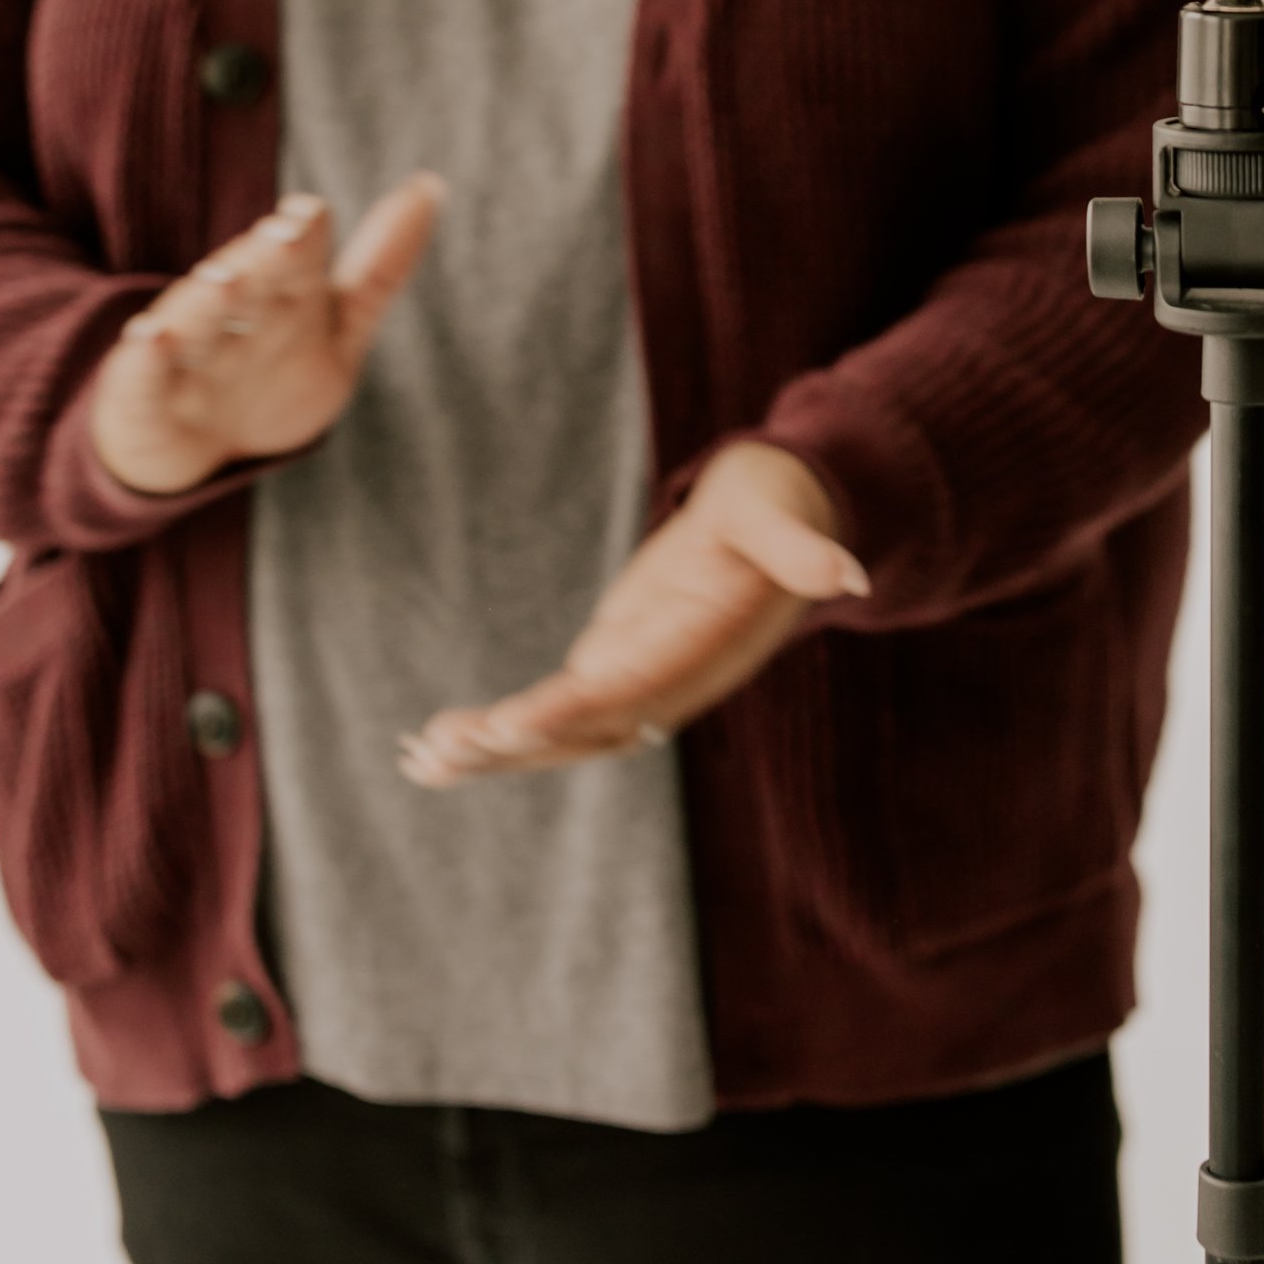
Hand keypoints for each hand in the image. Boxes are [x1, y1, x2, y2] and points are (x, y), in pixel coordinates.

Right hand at [88, 176, 439, 497]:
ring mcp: (184, 352)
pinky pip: (143, 377)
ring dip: (209, 299)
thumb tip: (431, 185)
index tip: (311, 215)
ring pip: (197, 320)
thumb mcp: (337, 330)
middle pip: (252, 281)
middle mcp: (230, 312)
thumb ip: (380, 268)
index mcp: (279, 293)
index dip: (303, 236)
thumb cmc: (270, 376)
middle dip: (267, 257)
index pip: (297, 257)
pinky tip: (149, 338)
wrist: (192, 452)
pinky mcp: (143, 397)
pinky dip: (146, 359)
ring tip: (225, 278)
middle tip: (287, 234)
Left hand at [399, 440, 866, 785]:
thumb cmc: (777, 504)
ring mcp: (640, 683)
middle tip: (437, 746)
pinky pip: (550, 714)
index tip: (506, 724)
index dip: (570, 709)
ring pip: (561, 735)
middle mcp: (671, 682)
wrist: (778, 520)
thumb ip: (804, 547)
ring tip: (416, 759)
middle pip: (584, 728)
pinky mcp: (613, 671)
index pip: (633, 688)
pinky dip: (496, 734)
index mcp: (704, 647)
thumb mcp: (785, 513)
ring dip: (491, 752)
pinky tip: (432, 746)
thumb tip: (847, 572)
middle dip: (512, 743)